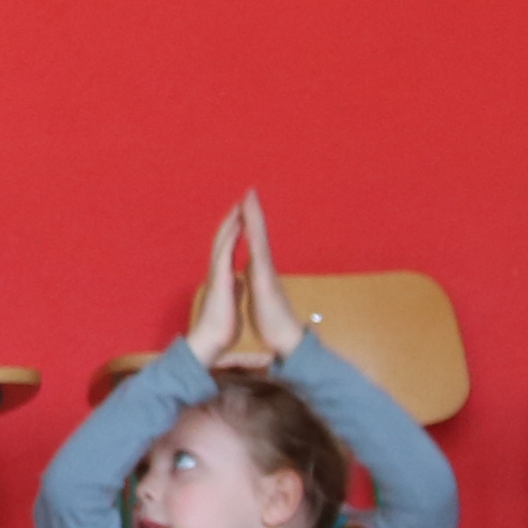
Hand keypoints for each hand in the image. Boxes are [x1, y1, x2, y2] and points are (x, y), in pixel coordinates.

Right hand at [180, 197, 248, 358]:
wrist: (212, 341)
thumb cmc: (222, 326)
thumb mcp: (232, 303)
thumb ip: (234, 289)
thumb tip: (238, 281)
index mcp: (223, 277)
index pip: (229, 248)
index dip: (235, 231)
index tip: (242, 216)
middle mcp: (218, 272)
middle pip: (224, 239)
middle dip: (232, 220)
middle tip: (240, 201)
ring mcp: (217, 274)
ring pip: (222, 242)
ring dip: (231, 223)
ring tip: (239, 206)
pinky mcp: (220, 280)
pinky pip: (224, 253)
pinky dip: (230, 238)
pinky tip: (237, 225)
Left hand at [236, 190, 304, 358]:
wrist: (284, 337)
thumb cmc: (270, 319)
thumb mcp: (256, 294)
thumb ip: (252, 279)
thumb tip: (247, 270)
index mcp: (258, 269)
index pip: (252, 239)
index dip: (248, 222)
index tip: (243, 204)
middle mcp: (263, 265)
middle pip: (257, 232)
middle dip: (252, 211)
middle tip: (249, 190)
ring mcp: (266, 270)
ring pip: (259, 237)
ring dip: (255, 217)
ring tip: (250, 197)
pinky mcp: (265, 278)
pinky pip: (259, 253)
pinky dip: (255, 237)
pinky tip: (250, 224)